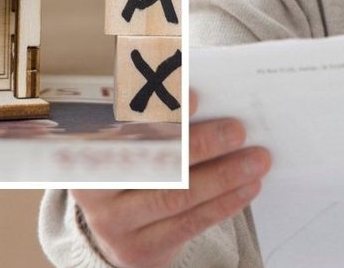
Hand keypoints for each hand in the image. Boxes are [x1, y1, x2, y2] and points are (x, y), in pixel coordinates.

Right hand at [72, 91, 271, 267]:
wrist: (122, 229)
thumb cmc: (138, 165)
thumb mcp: (134, 139)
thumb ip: (159, 116)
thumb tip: (202, 93)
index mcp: (87, 148)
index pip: (124, 125)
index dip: (159, 111)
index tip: (195, 97)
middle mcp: (93, 188)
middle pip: (154, 162)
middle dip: (201, 144)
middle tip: (238, 130)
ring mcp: (114, 223)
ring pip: (176, 196)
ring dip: (223, 176)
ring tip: (256, 160)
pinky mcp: (139, 249)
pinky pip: (188, 223)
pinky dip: (223, 203)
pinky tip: (247, 187)